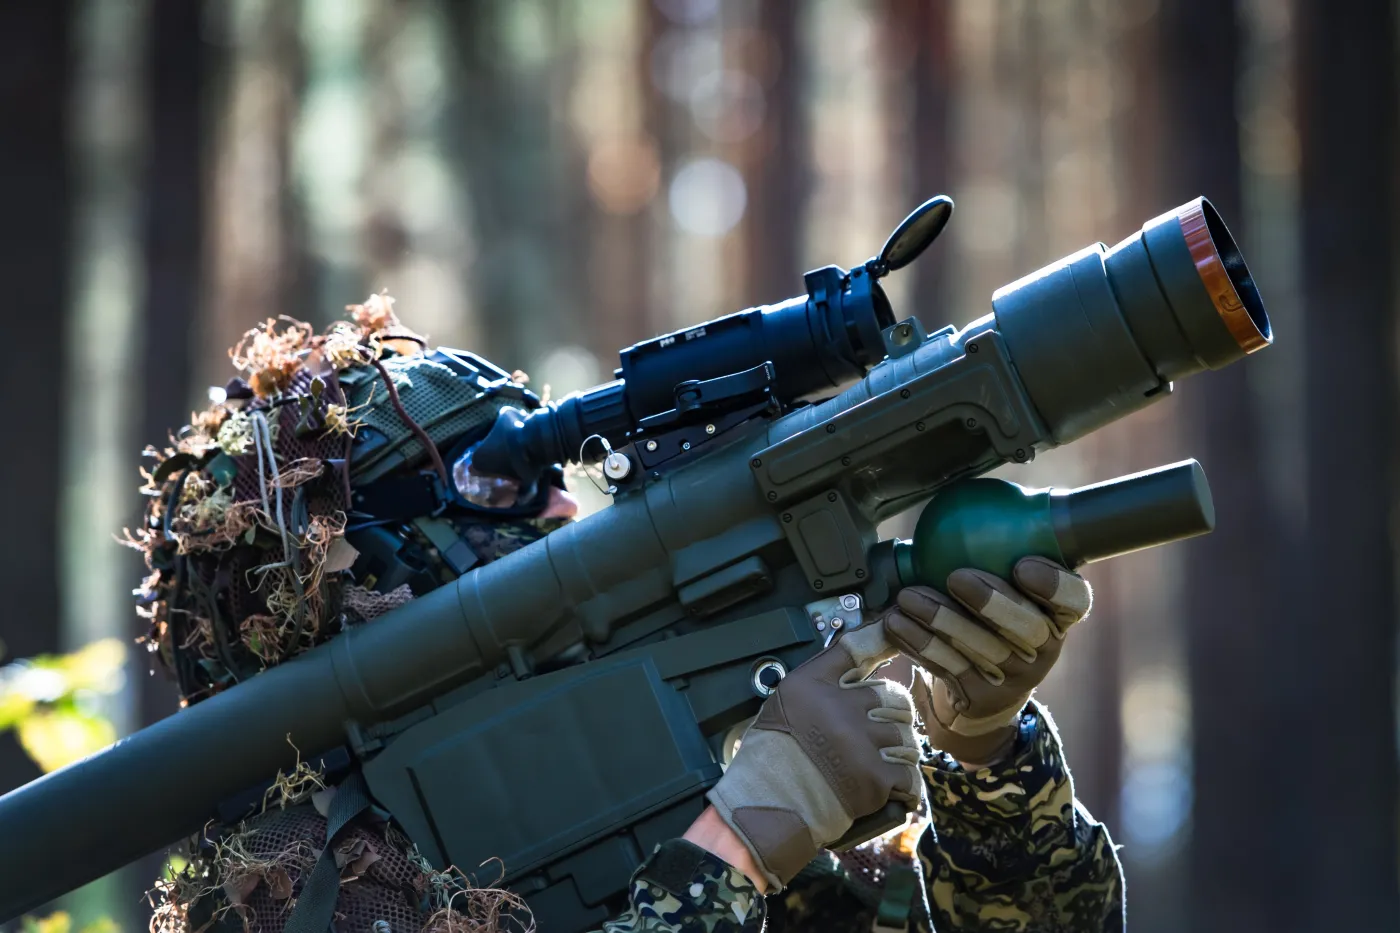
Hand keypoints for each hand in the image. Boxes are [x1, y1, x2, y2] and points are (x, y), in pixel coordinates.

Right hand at [704, 623, 921, 891]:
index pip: (854, 647)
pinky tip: (883, 789)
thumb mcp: (785, 702)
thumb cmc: (772, 758)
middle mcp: (839, 707)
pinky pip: (908, 773)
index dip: (881, 635)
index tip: (897, 626)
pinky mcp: (875, 777)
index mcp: (814, 685)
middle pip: (893, 697)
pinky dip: (900, 785)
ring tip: (873, 766)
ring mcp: (860, 742)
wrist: (768, 807)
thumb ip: (820, 682)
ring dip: (897, 753)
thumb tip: (858, 663)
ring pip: (906, 736)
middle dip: (890, 716)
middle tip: (873, 737)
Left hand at [885, 557, 1091, 767]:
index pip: (1074, 601)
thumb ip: (995, 551)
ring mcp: (1016, 677)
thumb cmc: (989, 616)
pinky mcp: (983, 696)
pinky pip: (949, 667)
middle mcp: (1045, 648)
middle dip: (992, 601)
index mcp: (1058, 615)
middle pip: (1029, 628)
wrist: (982, 686)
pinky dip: (920, 643)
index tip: (1023, 565)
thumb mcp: (1002, 584)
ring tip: (909, 597)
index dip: (1055, 585)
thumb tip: (962, 501)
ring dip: (941, 620)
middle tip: (957, 577)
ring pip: (982, 648)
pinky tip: (897, 622)